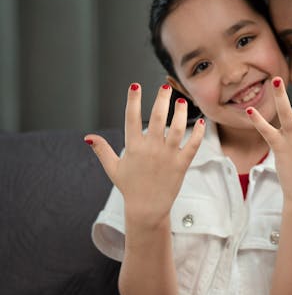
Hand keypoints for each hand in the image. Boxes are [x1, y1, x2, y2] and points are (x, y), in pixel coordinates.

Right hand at [84, 83, 204, 225]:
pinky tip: (201, 122)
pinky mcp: (181, 164)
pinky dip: (198, 133)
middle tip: (165, 86)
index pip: (131, 118)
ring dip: (181, 113)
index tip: (135, 85)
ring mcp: (167, 156)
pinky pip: (193, 145)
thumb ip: (102, 150)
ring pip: (177, 128)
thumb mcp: (113, 168)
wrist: (147, 209)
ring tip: (182, 101)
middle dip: (161, 99)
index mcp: (133, 147)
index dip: (133, 100)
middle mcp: (150, 149)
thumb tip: (89, 137)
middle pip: (157, 117)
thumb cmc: (130, 187)